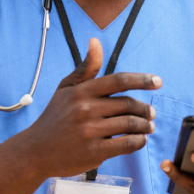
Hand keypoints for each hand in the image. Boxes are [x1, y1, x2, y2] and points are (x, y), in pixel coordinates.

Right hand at [22, 38, 161, 177]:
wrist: (35, 151)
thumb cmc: (55, 117)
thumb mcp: (66, 89)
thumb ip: (86, 68)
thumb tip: (95, 41)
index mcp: (82, 91)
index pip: (119, 81)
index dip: (142, 80)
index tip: (158, 82)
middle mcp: (86, 109)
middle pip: (128, 105)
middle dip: (145, 109)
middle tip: (151, 113)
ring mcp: (90, 131)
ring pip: (130, 125)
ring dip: (145, 126)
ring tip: (148, 127)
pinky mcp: (94, 152)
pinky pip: (126, 144)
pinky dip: (138, 142)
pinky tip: (139, 140)